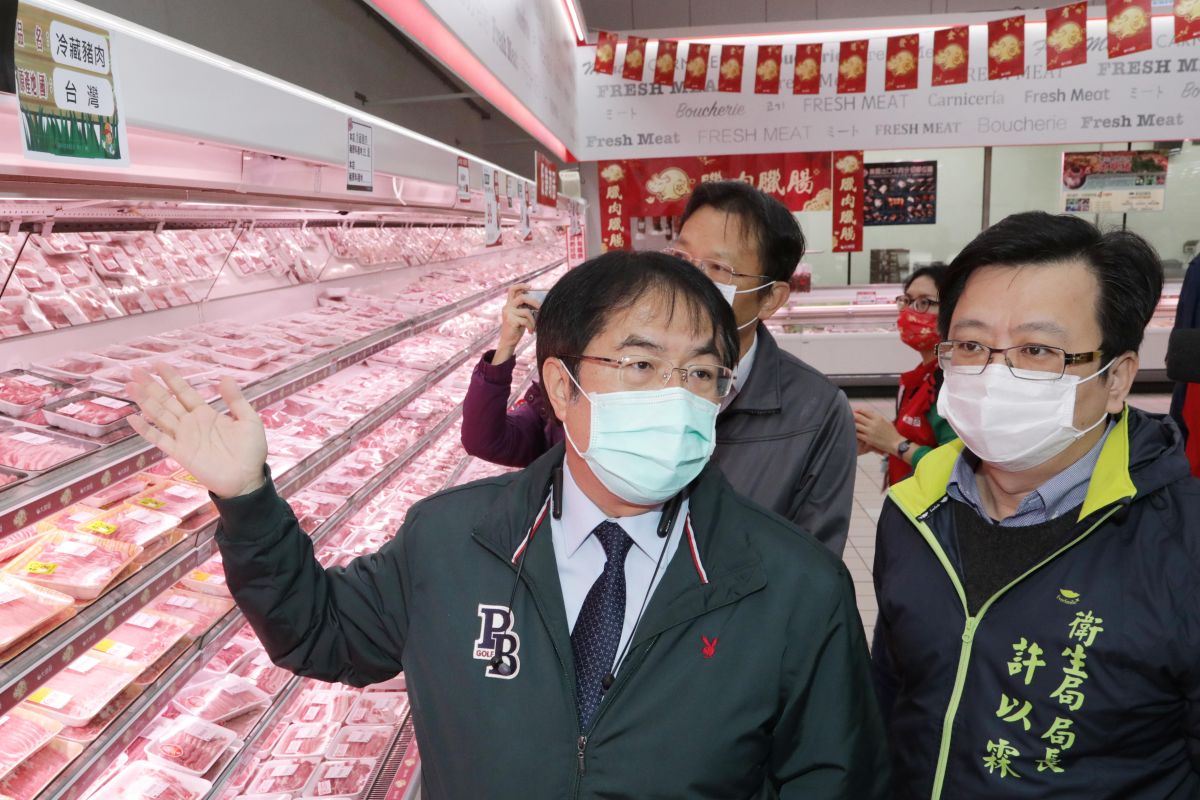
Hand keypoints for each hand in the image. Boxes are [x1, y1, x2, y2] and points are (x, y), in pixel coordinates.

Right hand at [126, 364, 267, 498]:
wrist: (247, 479)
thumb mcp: (248, 420)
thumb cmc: (251, 451)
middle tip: (134, 370)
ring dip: (145, 401)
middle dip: (151, 386)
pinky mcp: (180, 453)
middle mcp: (191, 423)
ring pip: (160, 415)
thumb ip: (236, 400)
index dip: (171, 378)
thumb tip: (225, 377)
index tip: (158, 364)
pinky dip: (146, 429)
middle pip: (167, 401)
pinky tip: (133, 418)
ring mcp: (183, 438)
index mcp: (206, 414)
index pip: (184, 392)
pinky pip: (160, 439)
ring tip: (130, 386)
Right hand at [493, 284, 538, 364]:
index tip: (530, 286)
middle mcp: (507, 307)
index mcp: (509, 304)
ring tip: (535, 327)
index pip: (512, 289)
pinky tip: (531, 332)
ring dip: (533, 320)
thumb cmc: (517, 328)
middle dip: (533, 301)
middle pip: (522, 297)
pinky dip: (531, 326)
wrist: (508, 341)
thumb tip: (538, 302)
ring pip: (526, 311)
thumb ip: (524, 308)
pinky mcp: (511, 321)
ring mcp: (508, 314)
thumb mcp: (520, 316)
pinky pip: (526, 320)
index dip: (521, 285)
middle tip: (540, 307)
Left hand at [854, 408, 903, 456]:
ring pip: (856, 425)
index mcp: (878, 417)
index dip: (858, 410)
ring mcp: (870, 431)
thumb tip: (867, 413)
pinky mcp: (868, 439)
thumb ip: (877, 417)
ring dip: (852, 424)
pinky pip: (857, 434)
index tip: (855, 411)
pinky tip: (853, 432)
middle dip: (853, 416)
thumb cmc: (892, 433)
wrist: (896, 443)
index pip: (864, 411)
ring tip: (851, 424)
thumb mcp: (886, 421)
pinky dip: (854, 432)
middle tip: (850, 417)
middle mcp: (873, 423)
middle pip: (858, 417)